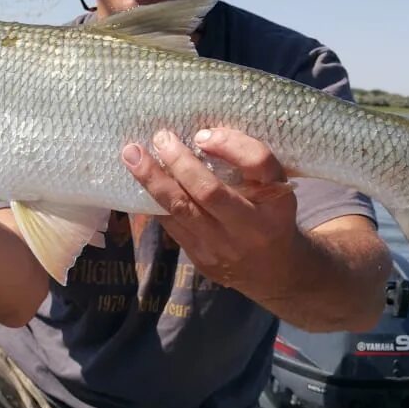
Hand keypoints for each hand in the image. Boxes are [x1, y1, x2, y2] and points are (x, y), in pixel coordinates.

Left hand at [121, 126, 302, 299]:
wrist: (273, 272)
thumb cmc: (271, 216)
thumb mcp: (276, 187)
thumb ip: (249, 161)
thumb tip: (202, 137)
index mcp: (276, 201)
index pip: (258, 164)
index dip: (231, 145)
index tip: (204, 134)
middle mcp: (251, 226)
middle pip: (209, 192)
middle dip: (179, 162)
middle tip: (160, 137)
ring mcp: (222, 246)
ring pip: (180, 210)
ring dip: (152, 180)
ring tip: (132, 154)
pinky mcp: (200, 258)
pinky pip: (171, 224)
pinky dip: (153, 199)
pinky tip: (138, 180)